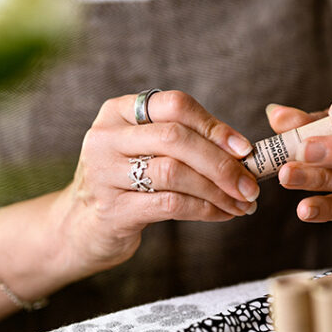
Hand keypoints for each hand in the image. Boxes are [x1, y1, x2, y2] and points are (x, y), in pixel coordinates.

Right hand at [54, 90, 259, 272]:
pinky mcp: (113, 210)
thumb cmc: (127, 183)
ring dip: (217, 189)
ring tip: (243, 203)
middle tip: (250, 183)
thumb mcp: (145, 150)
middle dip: (221, 161)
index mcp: (118, 112)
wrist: (80, 226)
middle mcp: (106, 138)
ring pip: (174, 172)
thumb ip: (183, 141)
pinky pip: (170, 205)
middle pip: (176, 138)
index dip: (213, 125)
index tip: (245, 148)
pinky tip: (223, 214)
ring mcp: (104, 174)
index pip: (174, 105)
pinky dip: (204, 209)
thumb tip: (243, 150)